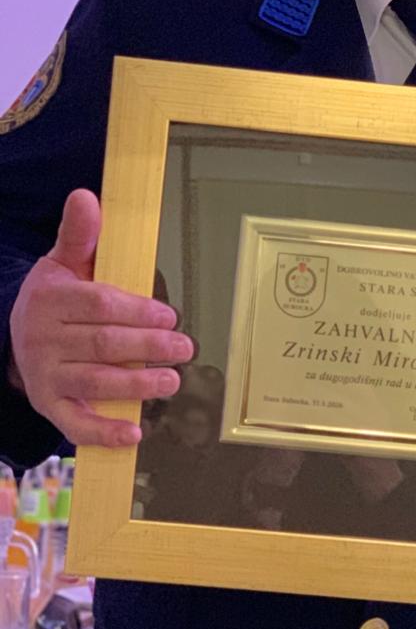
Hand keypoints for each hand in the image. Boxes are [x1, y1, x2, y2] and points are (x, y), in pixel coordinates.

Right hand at [8, 188, 192, 447]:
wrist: (13, 335)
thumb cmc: (57, 296)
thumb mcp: (63, 261)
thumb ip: (80, 234)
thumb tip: (86, 195)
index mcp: (52, 300)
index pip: (98, 304)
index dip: (136, 311)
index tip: (168, 315)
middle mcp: (44, 340)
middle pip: (103, 345)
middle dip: (148, 348)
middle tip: (185, 347)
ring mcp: (46, 375)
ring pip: (96, 382)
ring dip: (137, 386)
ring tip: (173, 381)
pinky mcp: (51, 405)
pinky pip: (76, 423)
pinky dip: (104, 432)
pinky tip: (134, 433)